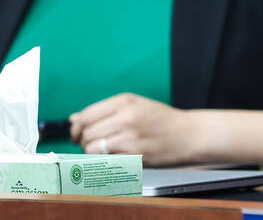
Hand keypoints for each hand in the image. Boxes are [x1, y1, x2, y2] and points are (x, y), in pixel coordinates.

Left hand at [70, 93, 199, 165]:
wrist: (189, 134)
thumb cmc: (161, 120)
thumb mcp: (135, 106)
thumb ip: (104, 111)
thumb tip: (73, 119)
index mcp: (125, 101)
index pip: (86, 115)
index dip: (76, 127)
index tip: (77, 134)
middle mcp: (126, 117)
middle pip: (86, 133)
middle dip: (84, 141)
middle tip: (92, 144)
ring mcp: (130, 137)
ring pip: (92, 148)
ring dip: (92, 153)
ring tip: (103, 151)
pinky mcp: (135, 155)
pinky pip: (105, 160)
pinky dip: (104, 161)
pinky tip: (114, 157)